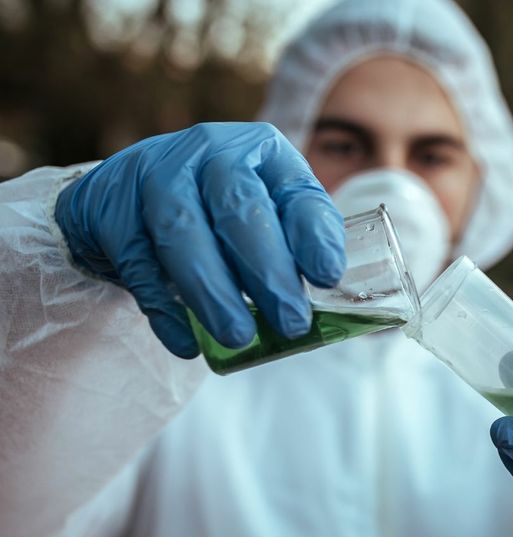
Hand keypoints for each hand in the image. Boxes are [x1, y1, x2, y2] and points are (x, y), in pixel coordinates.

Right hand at [54, 122, 345, 357]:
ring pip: (183, 233)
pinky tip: (189, 342)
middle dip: (268, 271)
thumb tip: (331, 306)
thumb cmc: (219, 210)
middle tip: (291, 322)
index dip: (313, 235)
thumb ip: (296, 247)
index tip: (327, 277)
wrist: (128, 193)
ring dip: (214, 292)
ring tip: (240, 336)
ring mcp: (155, 175)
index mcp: (263, 152)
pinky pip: (139, 264)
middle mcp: (209, 152)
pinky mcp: (113, 210)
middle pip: (239, 208)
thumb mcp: (267, 210)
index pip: (295, 190)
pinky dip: (166, 309)